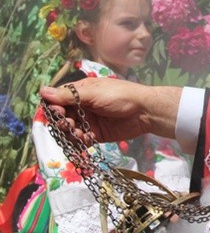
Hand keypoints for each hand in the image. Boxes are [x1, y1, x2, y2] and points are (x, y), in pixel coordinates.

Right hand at [39, 78, 179, 142]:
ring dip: (70, 133)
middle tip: (68, 124)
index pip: (58, 99)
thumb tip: (43, 91)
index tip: (56, 112)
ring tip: (78, 133)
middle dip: (62, 121)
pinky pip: (80, 139)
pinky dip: (80, 140)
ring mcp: (88, 120)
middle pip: (61, 116)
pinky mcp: (96, 134)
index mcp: (81, 92)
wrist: (144, 111)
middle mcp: (82, 106)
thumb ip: (68, 95)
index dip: (53, 106)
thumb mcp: (93, 93)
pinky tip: (87, 138)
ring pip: (69, 130)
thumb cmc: (120, 96)